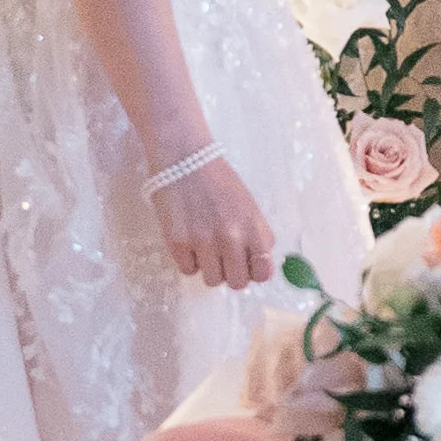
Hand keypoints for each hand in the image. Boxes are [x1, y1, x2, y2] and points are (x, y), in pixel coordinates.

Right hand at [151, 151, 283, 291]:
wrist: (184, 158)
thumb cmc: (218, 180)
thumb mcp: (248, 204)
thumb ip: (256, 234)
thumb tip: (259, 264)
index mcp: (252, 226)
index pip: (263, 272)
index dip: (256, 272)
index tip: (248, 265)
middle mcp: (230, 237)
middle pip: (237, 282)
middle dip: (232, 273)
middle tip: (224, 258)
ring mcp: (203, 241)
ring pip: (212, 281)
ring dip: (210, 268)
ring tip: (205, 247)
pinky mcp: (177, 243)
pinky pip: (188, 270)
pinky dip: (189, 260)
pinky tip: (189, 241)